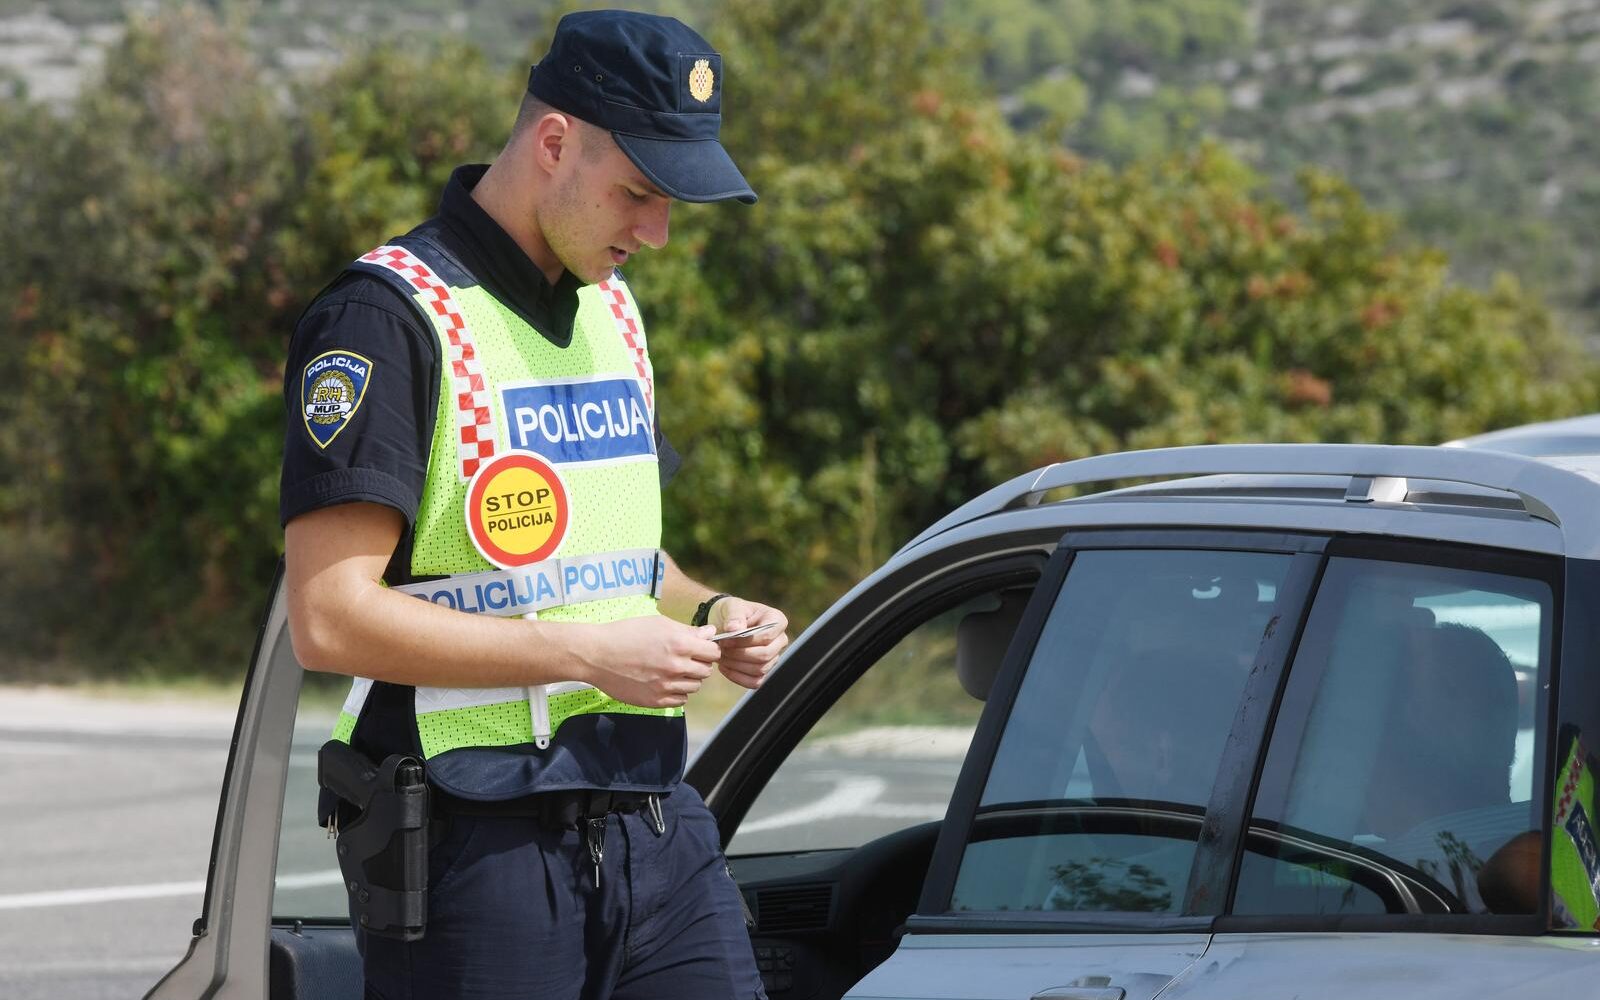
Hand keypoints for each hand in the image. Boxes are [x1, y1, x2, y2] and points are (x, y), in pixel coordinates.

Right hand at [584, 615, 721, 707]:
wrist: (597, 655)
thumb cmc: (626, 634)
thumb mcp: (658, 623)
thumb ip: (688, 630)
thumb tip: (710, 633)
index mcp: (679, 645)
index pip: (713, 653)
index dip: (708, 649)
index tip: (700, 649)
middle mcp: (676, 667)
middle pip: (706, 671)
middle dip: (699, 664)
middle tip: (685, 659)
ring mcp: (666, 686)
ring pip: (694, 687)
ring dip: (688, 679)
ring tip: (671, 670)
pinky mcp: (655, 701)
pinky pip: (680, 700)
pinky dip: (677, 692)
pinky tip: (664, 682)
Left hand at [710, 597, 789, 689]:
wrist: (726, 622)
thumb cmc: (732, 612)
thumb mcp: (732, 607)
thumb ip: (734, 616)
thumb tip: (735, 629)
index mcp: (777, 620)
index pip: (766, 637)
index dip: (745, 641)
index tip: (725, 640)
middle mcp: (779, 640)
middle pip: (764, 655)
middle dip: (739, 654)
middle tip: (721, 650)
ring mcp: (773, 657)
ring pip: (759, 669)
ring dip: (736, 665)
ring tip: (720, 656)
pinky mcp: (764, 670)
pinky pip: (755, 681)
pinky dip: (738, 677)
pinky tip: (724, 667)